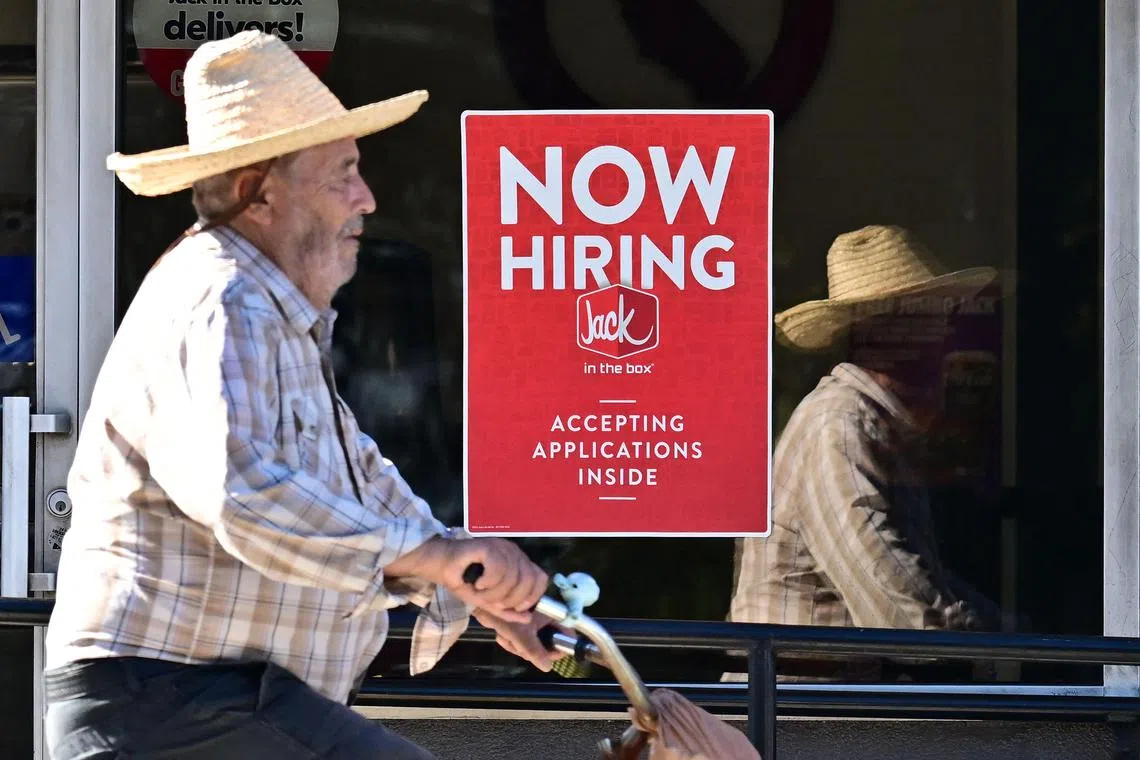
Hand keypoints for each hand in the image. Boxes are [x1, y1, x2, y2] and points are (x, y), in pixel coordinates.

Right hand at [387, 536, 547, 623]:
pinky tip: (478, 583)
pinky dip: (488, 583)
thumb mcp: (487, 601)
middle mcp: (513, 552)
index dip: (532, 597)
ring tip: (480, 593)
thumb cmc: (462, 579)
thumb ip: (507, 609)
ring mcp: (501, 547)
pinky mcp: (488, 546)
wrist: (438, 564)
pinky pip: (499, 569)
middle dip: (511, 600)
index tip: (516, 607)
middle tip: (492, 602)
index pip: (541, 578)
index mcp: (517, 562)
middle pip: (528, 581)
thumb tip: (528, 617)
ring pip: (513, 578)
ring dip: (495, 594)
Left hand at [473, 607, 561, 672]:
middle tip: (518, 647)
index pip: (568, 636)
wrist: (485, 602)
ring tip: (507, 639)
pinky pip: (525, 641)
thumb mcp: (521, 634)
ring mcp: (536, 622)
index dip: (558, 649)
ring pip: (535, 645)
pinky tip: (503, 636)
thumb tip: (547, 667)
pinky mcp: (525, 625)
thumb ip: (535, 651)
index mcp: (553, 616)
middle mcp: (547, 619)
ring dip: (520, 647)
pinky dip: (514, 642)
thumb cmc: (507, 614)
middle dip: (531, 650)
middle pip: (548, 644)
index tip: (545, 656)